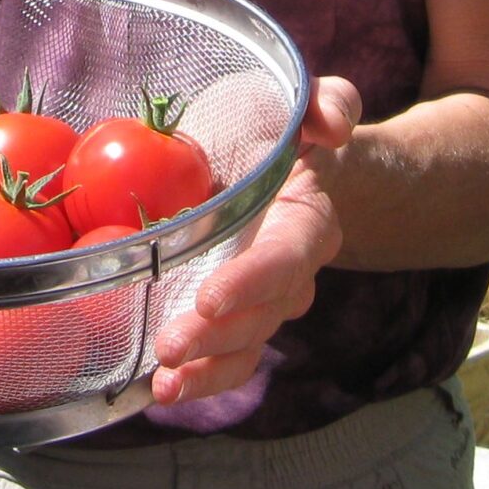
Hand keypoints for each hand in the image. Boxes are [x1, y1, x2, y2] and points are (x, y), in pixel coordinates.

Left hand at [148, 74, 361, 407]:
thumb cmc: (274, 123)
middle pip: (262, 315)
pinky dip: (195, 377)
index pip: (288, 257)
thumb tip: (332, 126)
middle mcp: (288, 270)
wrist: (266, 156)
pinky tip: (156, 390)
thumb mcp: (295, 98)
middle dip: (217, 338)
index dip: (253, 281)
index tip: (208, 298)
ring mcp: (258, 299)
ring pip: (244, 347)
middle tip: (169, 347)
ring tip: (163, 387)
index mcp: (306, 220)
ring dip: (206, 372)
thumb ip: (327, 101)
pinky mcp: (229, 314)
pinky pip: (221, 355)